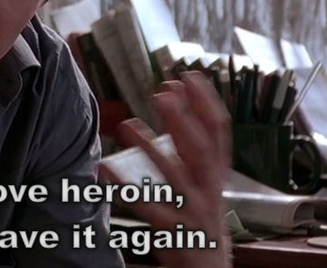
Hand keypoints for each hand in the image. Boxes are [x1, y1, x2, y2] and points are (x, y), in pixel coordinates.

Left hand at [100, 71, 231, 267]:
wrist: (208, 263)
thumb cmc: (200, 213)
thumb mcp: (204, 179)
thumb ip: (188, 144)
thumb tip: (172, 100)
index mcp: (217, 174)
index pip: (219, 132)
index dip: (207, 103)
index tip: (189, 76)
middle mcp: (209, 189)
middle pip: (201, 150)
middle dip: (183, 121)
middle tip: (162, 93)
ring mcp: (193, 210)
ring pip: (174, 177)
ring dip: (152, 149)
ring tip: (128, 125)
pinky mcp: (174, 230)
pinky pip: (150, 207)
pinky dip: (128, 188)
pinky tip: (107, 169)